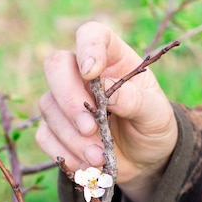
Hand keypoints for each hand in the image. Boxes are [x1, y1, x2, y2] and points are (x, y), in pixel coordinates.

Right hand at [36, 21, 177, 201]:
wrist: (145, 161)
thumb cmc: (152, 127)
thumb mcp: (156, 114)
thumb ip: (135, 100)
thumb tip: (106, 92)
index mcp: (112, 58)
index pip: (91, 36)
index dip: (87, 48)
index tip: (90, 71)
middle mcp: (82, 74)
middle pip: (56, 66)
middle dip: (70, 100)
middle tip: (90, 128)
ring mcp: (65, 102)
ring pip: (48, 107)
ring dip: (72, 137)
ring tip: (98, 158)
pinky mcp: (55, 130)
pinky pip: (45, 137)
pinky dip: (64, 154)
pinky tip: (85, 166)